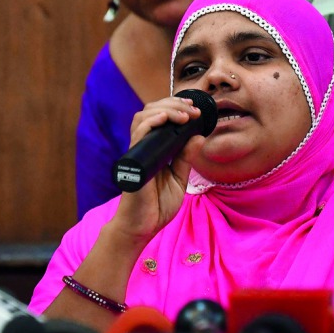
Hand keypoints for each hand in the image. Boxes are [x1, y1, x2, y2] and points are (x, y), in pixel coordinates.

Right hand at [110, 96, 201, 242]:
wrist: (142, 227)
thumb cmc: (157, 206)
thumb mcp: (179, 178)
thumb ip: (186, 158)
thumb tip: (199, 136)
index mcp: (155, 149)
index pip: (160, 118)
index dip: (176, 108)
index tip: (194, 109)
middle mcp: (144, 146)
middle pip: (151, 111)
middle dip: (173, 104)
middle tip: (192, 109)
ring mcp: (137, 152)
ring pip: (143, 117)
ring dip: (165, 109)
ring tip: (184, 114)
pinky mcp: (134, 161)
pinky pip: (138, 135)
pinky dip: (151, 122)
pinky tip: (165, 118)